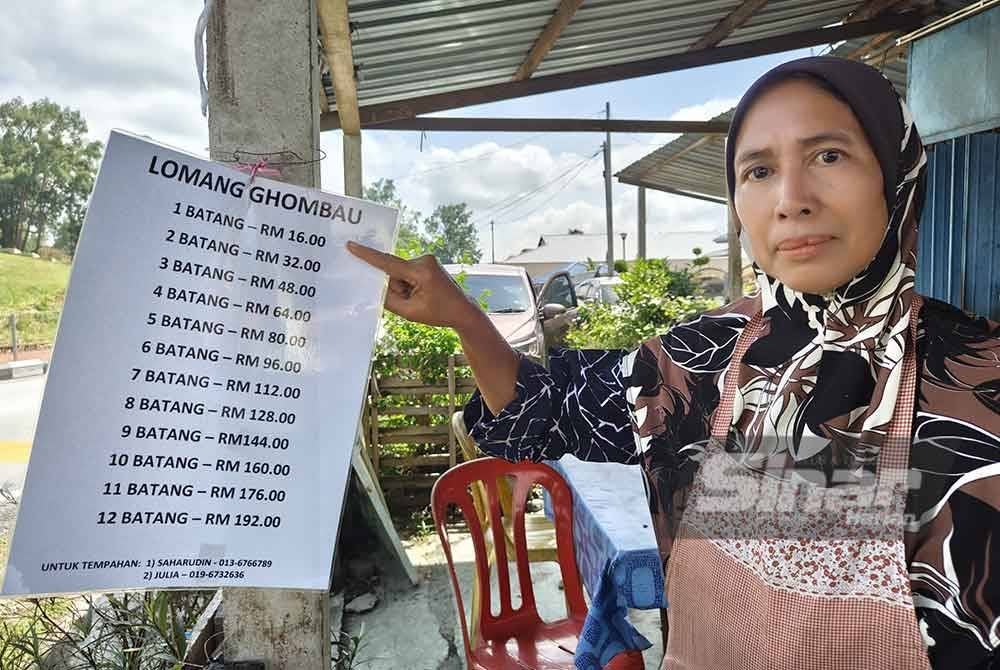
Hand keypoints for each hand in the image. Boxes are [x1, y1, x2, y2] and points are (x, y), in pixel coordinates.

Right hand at [346, 241, 479, 327]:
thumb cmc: (439, 313)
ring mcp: (427, 259)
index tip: (352, 245)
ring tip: (421, 298)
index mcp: (421, 272)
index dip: (367, 256)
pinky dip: (409, 284)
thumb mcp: (409, 312)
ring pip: (399, 273)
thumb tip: (376, 286)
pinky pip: (407, 272)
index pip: (388, 263)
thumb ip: (388, 299)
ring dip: (404, 287)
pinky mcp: (427, 262)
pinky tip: (423, 293)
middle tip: (415, 301)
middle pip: (393, 273)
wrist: (463, 310)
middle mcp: (424, 260)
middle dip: (397, 288)